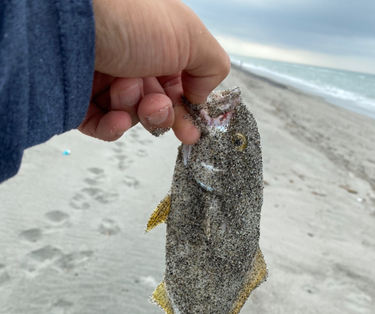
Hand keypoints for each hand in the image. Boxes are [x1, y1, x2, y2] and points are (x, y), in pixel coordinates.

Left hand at [78, 0, 229, 143]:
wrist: (71, 20)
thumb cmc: (128, 17)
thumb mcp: (189, 35)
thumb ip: (211, 66)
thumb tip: (203, 96)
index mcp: (159, 41)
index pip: (179, 83)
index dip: (188, 108)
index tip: (193, 129)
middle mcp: (132, 58)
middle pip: (156, 103)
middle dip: (161, 112)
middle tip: (157, 109)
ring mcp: (104, 79)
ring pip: (131, 115)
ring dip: (134, 110)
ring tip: (124, 90)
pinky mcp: (79, 98)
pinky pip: (102, 126)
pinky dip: (113, 128)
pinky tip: (115, 119)